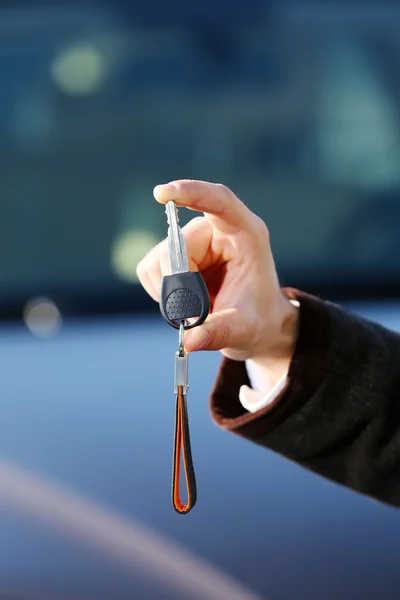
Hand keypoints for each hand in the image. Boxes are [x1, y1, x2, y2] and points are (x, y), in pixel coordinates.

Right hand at [136, 180, 298, 381]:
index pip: (218, 200)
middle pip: (176, 246)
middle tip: (191, 316)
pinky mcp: (174, 254)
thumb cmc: (257, 319)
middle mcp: (216, 230)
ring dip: (168, 292)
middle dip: (178, 287)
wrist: (254, 324)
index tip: (162, 193)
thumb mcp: (244, 329)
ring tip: (195, 310)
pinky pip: (150, 268)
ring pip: (158, 259)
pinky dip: (160, 292)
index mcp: (245, 233)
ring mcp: (192, 240)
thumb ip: (218, 333)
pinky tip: (181, 302)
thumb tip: (189, 342)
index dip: (191, 192)